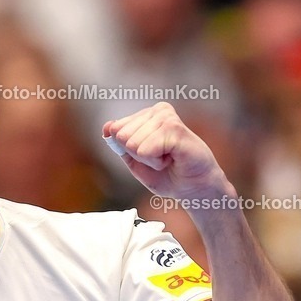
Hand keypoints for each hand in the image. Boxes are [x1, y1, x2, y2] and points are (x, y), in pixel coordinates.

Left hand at [104, 102, 230, 200]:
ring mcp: (167, 118)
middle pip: (122, 136)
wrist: (193, 189)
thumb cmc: (167, 175)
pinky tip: (173, 158)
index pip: (115, 130)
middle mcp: (158, 111)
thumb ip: (119, 144)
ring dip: (149, 160)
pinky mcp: (174, 129)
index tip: (151, 155)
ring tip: (168, 158)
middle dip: (138, 155)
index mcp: (148, 114)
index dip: (129, 151)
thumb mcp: (135, 160)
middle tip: (161, 158)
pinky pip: (145, 150)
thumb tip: (107, 127)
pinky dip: (156, 162)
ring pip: (133, 144)